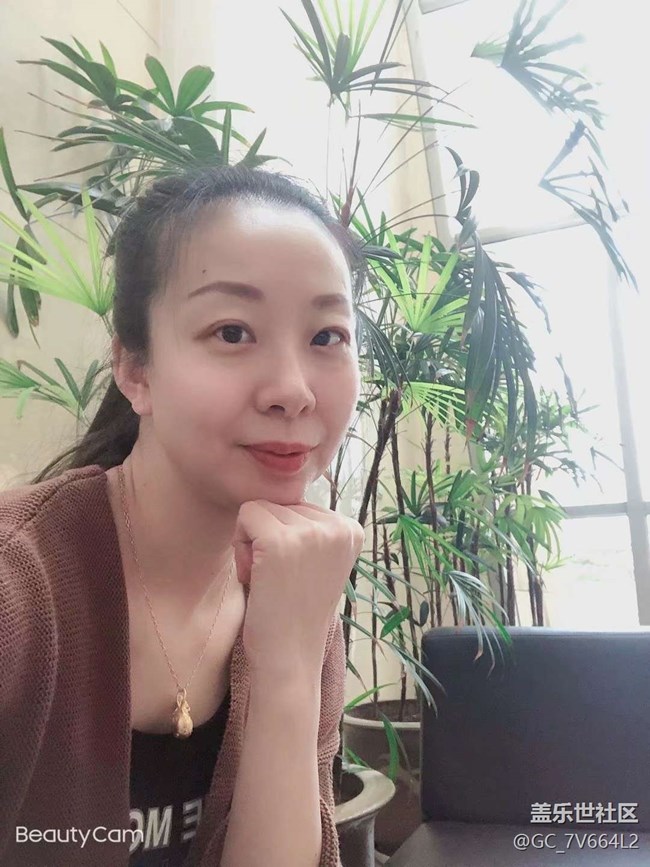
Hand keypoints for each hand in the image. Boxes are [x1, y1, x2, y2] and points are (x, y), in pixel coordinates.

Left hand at [232, 499, 364, 677]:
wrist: (290, 657)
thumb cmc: (294, 611)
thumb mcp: (316, 560)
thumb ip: (310, 528)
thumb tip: (285, 489)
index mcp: (351, 529)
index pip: (299, 506)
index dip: (287, 538)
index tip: (296, 574)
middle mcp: (338, 526)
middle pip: (280, 504)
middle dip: (269, 538)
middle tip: (280, 580)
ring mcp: (311, 532)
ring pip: (260, 508)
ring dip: (253, 543)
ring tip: (269, 580)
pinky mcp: (280, 540)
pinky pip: (246, 515)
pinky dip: (241, 545)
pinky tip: (256, 577)